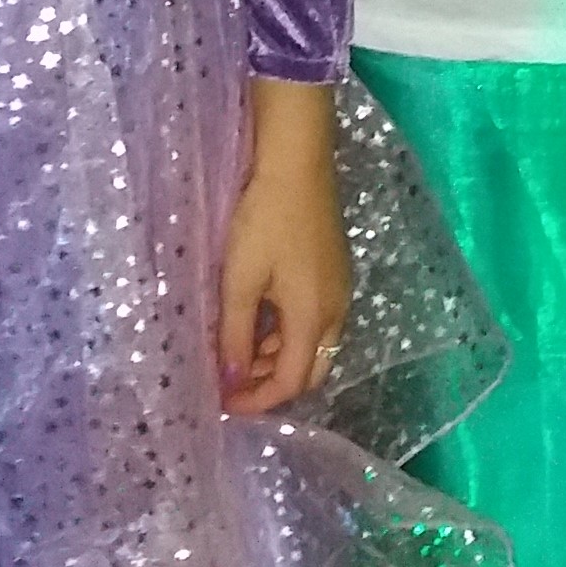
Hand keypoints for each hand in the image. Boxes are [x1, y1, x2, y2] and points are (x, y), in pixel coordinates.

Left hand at [217, 79, 345, 414]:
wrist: (297, 163)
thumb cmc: (263, 220)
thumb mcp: (240, 280)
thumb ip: (236, 334)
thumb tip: (232, 379)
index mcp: (313, 318)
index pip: (291, 382)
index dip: (258, 400)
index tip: (225, 403)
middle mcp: (336, 312)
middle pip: (311, 370)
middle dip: (272, 383)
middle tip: (233, 380)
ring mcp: (340, 290)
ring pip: (314, 345)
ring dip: (278, 356)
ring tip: (237, 346)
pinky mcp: (336, 272)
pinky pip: (316, 320)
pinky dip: (288, 332)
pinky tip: (260, 316)